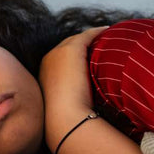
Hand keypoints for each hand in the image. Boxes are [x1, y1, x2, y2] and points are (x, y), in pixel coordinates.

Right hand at [38, 26, 108, 150]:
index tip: (89, 59)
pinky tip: (109, 31)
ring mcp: (58, 53)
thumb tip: (86, 108)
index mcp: (44, 75)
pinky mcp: (71, 50)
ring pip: (77, 40)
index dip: (74, 59)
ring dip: (90, 38)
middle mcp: (48, 61)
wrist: (66, 120)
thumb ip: (72, 102)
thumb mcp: (66, 110)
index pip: (60, 60)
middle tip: (98, 43)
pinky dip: (97, 32)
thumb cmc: (69, 122)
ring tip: (105, 36)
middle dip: (81, 44)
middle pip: (66, 46)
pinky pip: (87, 36)